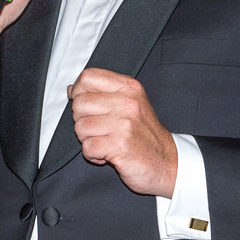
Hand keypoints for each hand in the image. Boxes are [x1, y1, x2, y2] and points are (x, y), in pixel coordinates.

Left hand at [68, 67, 176, 197]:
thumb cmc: (145, 134)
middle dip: (81, 119)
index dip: (79, 91)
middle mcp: (128, 102)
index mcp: (129, 87)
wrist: (167, 162)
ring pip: (80, 126)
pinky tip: (106, 154)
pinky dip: (92, 155)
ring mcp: (125, 124)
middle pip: (80, 103)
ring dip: (87, 139)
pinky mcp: (120, 146)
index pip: (88, 77)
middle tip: (97, 129)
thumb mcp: (130, 104)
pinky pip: (87, 147)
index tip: (85, 105)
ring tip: (104, 142)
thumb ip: (102, 94)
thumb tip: (71, 89)